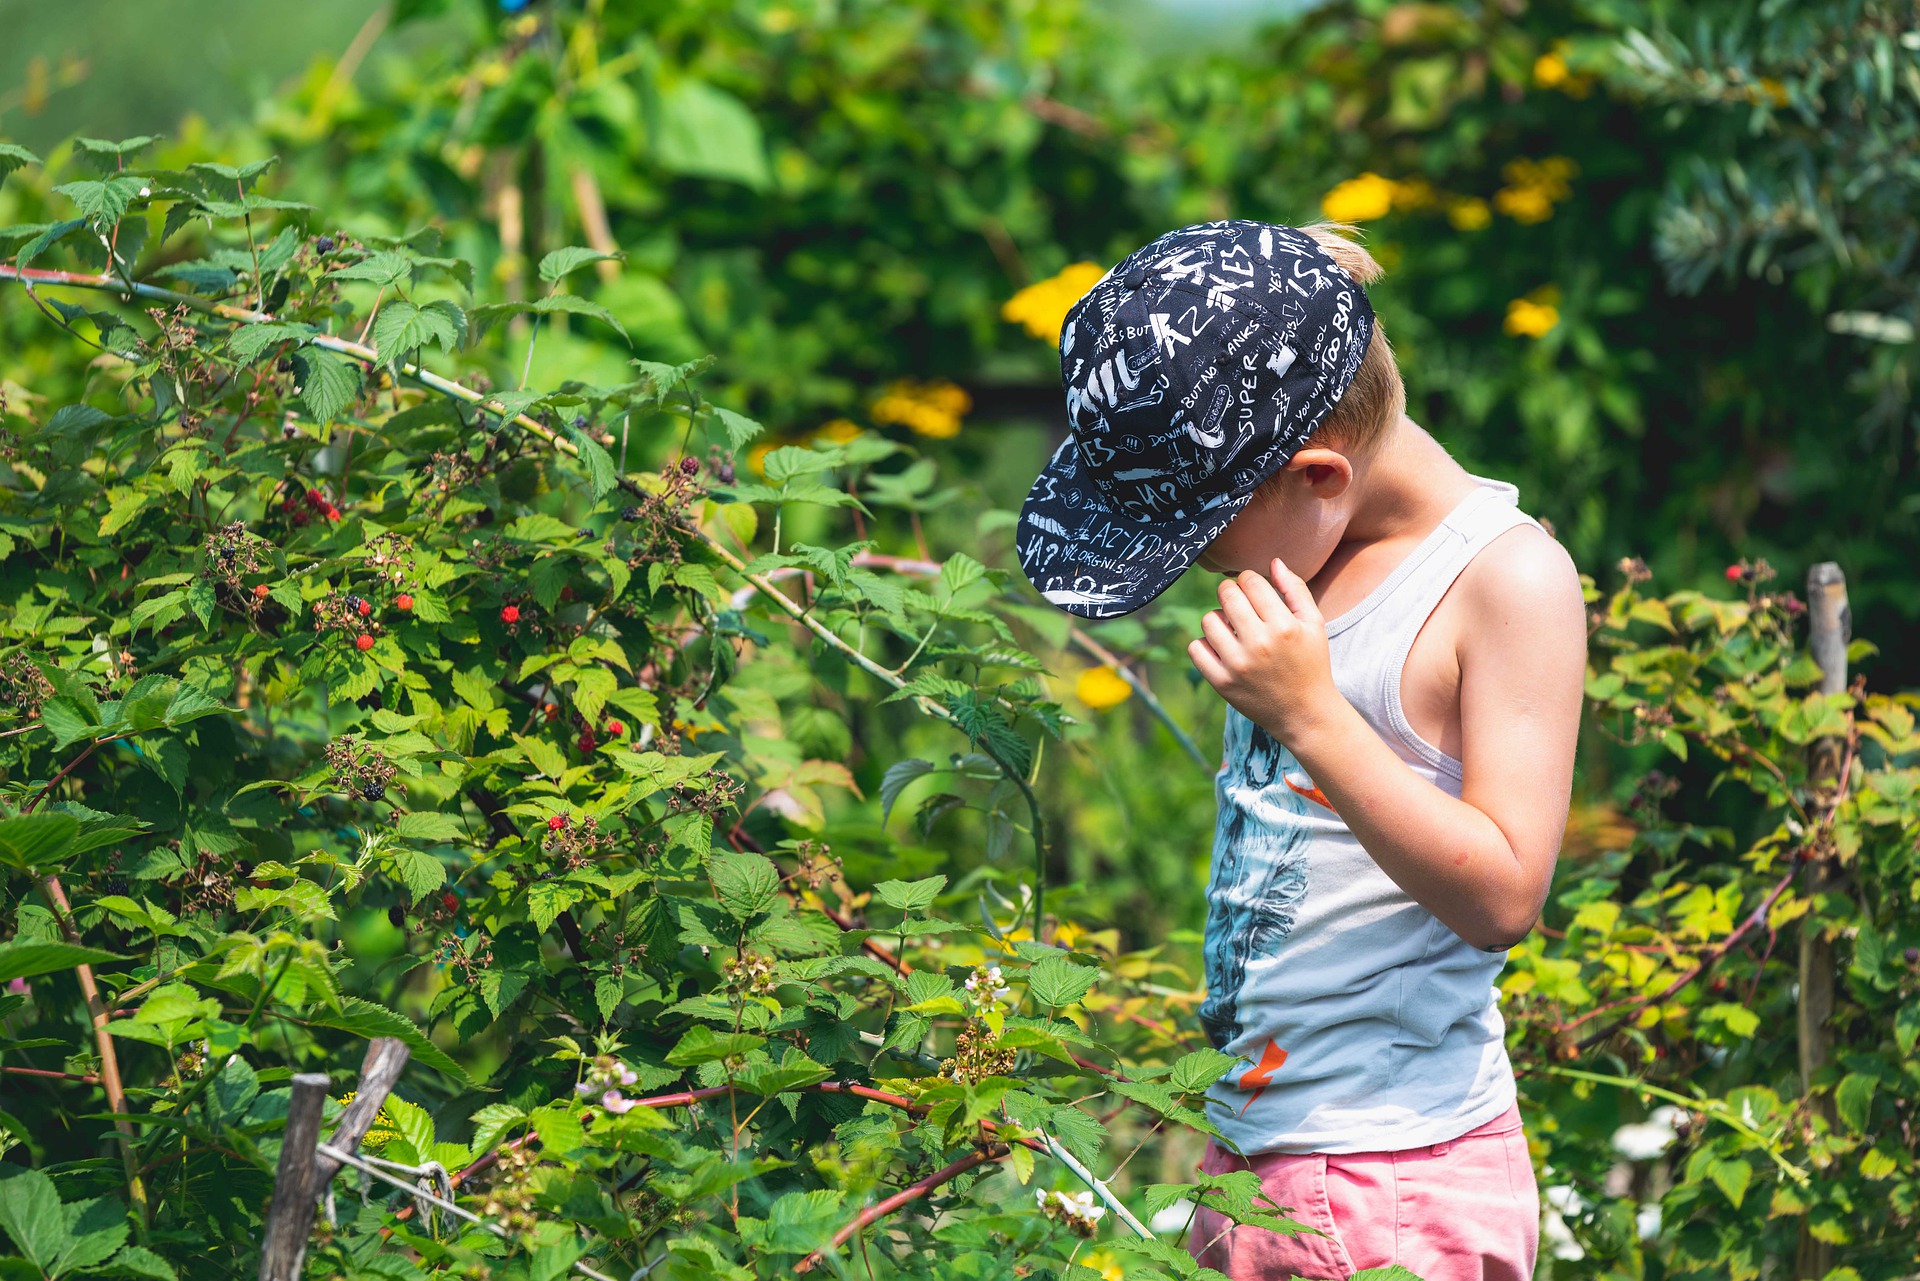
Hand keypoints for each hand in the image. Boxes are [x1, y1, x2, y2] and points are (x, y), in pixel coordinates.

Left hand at [1188, 558, 1341, 743]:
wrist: (1304, 713)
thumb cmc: (1311, 663)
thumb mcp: (1314, 624)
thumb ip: (1296, 590)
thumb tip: (1273, 561)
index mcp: (1284, 626)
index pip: (1251, 581)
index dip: (1249, 579)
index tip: (1252, 589)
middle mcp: (1260, 644)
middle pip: (1227, 595)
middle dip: (1230, 592)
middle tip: (1238, 603)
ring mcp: (1238, 665)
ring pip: (1208, 620)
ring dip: (1217, 618)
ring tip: (1231, 627)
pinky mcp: (1222, 683)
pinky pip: (1196, 648)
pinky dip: (1204, 644)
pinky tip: (1221, 647)